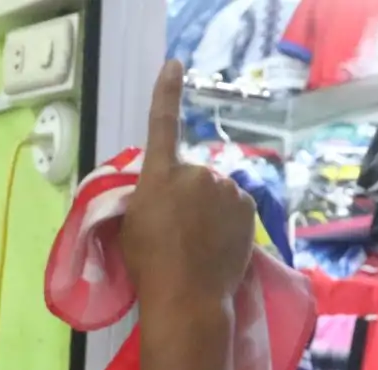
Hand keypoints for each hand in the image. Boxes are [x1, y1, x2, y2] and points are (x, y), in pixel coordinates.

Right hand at [120, 60, 258, 309]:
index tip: (173, 66)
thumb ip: (146, 197)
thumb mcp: (130, 226)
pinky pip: (233, 206)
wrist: (187, 296)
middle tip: (174, 231)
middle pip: (190, 176)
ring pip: (213, 192)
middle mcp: (197, 173)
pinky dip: (226, 220)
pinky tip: (215, 245)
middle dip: (185, 195)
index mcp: (160, 176)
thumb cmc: (148, 265)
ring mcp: (226, 189)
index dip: (167, 94)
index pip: (161, 126)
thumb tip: (159, 191)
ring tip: (196, 244)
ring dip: (207, 210)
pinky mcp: (247, 207)